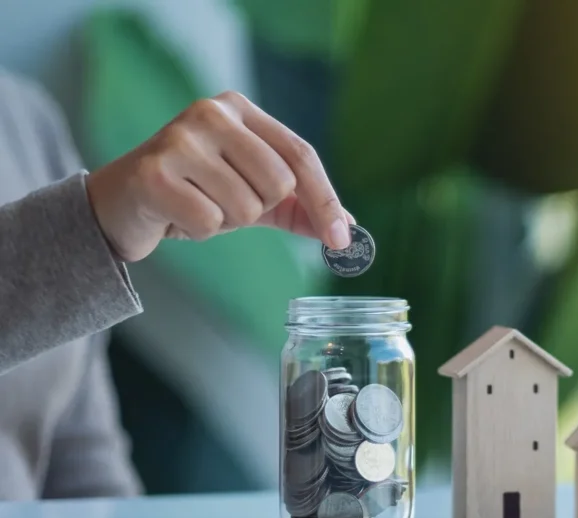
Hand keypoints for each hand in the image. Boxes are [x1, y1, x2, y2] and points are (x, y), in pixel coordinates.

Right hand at [85, 91, 354, 262]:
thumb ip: (299, 209)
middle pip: (278, 184)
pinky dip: (199, 231)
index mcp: (240, 109)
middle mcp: (211, 113)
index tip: (342, 239)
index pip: (301, 155)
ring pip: (246, 207)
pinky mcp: (154, 173)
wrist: (121, 204)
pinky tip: (176, 214)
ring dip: (226, 221)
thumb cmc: (194, 194)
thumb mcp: (253, 195)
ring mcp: (180, 139)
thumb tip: (347, 229)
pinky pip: (210, 223)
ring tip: (197, 205)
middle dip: (258, 209)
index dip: (325, 200)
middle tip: (223, 201)